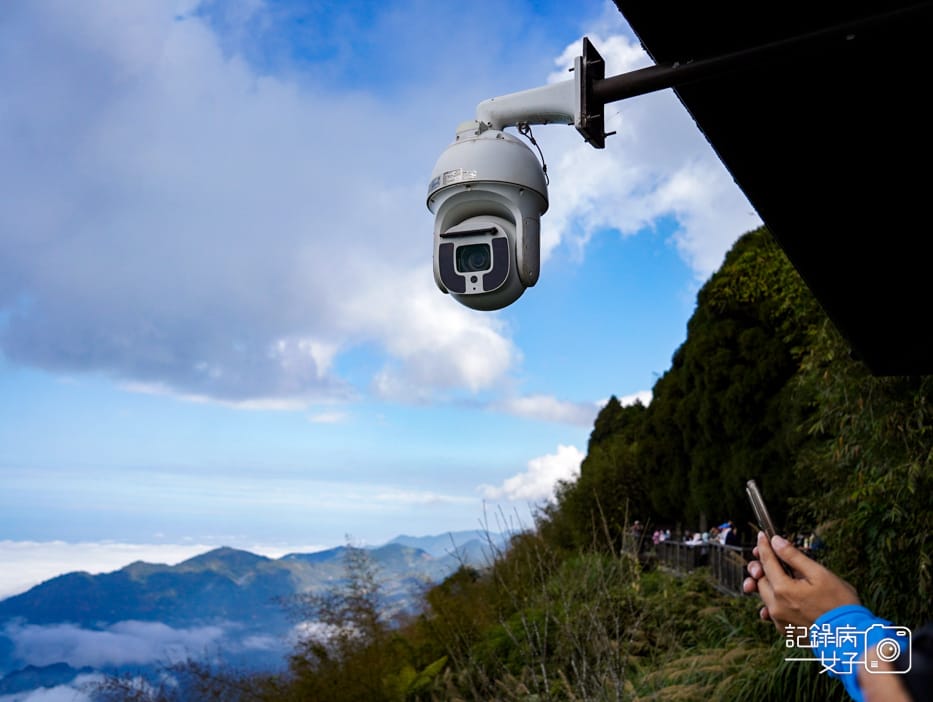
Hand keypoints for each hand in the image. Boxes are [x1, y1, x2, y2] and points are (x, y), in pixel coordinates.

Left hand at [742, 531, 858, 629]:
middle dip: (761, 566)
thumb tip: (776, 542)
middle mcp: (776, 606)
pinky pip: (771, 612)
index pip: (767, 561)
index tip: (762, 536)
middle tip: (768, 556)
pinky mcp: (785, 630)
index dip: (764, 547)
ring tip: (771, 575)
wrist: (851, 636)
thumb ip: (794, 557)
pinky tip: (779, 597)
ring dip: (765, 584)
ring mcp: (779, 620)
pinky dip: (772, 602)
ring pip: (764, 596)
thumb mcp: (820, 574)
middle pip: (760, 580)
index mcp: (783, 589)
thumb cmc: (840, 604)